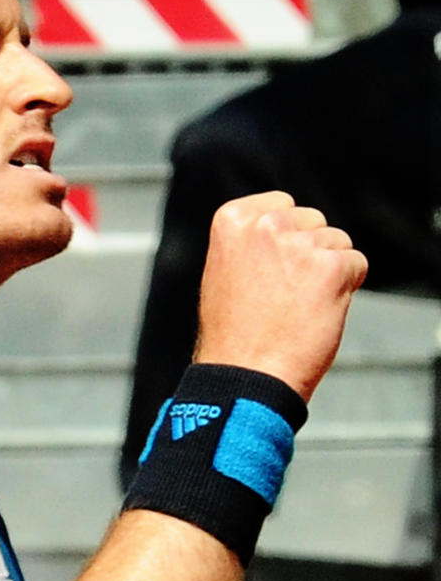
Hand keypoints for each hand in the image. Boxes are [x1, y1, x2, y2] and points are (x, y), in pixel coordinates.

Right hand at [194, 191, 367, 401]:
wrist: (245, 375)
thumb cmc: (233, 336)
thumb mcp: (224, 273)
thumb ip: (252, 244)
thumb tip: (287, 234)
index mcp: (232, 220)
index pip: (282, 205)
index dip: (284, 238)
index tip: (271, 270)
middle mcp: (265, 225)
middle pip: (313, 221)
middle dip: (308, 252)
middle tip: (285, 295)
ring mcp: (299, 245)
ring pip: (338, 243)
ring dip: (327, 273)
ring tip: (296, 308)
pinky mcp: (330, 267)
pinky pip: (357, 264)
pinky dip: (346, 289)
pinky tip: (317, 312)